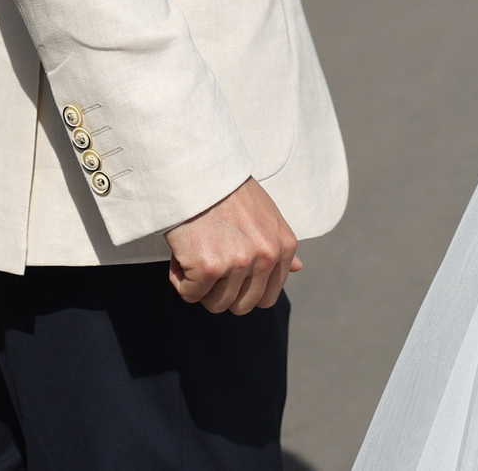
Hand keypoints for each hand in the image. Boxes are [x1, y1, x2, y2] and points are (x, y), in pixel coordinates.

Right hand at [164, 178, 299, 313]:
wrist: (196, 171)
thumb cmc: (227, 191)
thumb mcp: (265, 213)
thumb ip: (278, 245)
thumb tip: (297, 268)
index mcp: (283, 246)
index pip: (267, 297)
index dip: (243, 290)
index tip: (228, 272)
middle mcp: (266, 256)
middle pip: (241, 305)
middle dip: (220, 291)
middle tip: (209, 263)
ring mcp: (238, 263)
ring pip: (216, 303)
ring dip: (199, 284)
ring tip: (196, 253)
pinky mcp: (209, 267)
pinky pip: (190, 294)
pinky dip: (179, 278)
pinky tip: (182, 253)